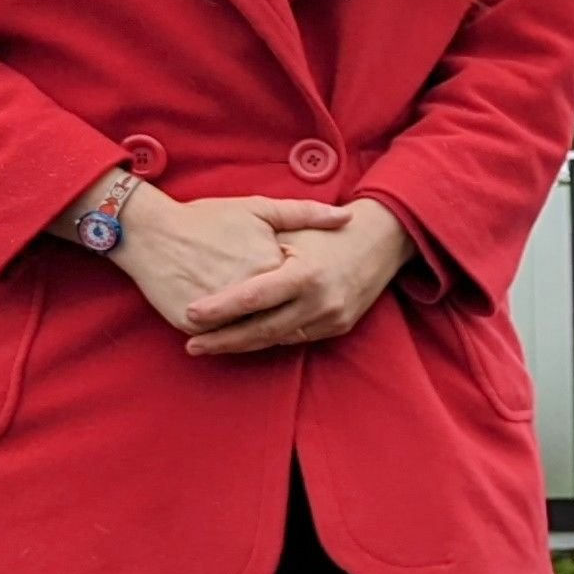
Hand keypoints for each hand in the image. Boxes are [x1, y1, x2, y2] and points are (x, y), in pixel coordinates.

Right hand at [113, 186, 320, 336]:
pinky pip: (221, 337)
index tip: (308, 286)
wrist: (149, 230)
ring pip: (253, 334)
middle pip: (281, 318)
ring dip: (262, 334)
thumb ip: (305, 213)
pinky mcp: (193, 323)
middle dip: (289, 318)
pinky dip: (232, 339)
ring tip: (267, 323)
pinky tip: (239, 334)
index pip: (302, 292)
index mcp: (271, 267)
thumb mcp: (258, 208)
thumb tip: (348, 218)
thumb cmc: (206, 218)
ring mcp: (220, 313)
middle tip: (288, 309)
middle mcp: (248, 293)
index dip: (305, 291)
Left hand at [182, 198, 411, 357]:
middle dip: (223, 340)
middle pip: (261, 329)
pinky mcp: (338, 327)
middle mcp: (321, 302)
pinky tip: (245, 338)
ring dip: (243, 344)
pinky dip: (269, 338)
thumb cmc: (329, 229)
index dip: (219, 309)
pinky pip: (296, 338)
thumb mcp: (295, 228)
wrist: (383, 240)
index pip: (253, 298)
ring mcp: (332, 318)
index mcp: (306, 274)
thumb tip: (215, 263)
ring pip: (277, 339)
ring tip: (210, 345)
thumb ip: (261, 248)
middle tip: (192, 345)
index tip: (190, 314)